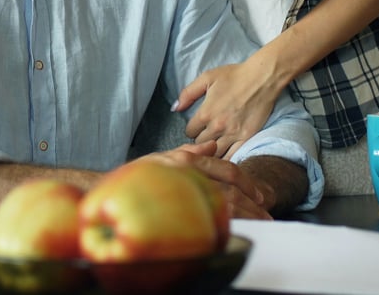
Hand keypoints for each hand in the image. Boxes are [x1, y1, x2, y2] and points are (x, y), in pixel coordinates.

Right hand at [142, 142, 272, 219]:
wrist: (111, 194)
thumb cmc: (137, 177)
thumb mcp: (163, 157)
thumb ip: (191, 152)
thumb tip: (212, 145)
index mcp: (187, 161)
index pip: (226, 169)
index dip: (246, 182)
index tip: (259, 195)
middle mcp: (187, 175)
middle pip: (229, 190)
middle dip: (252, 204)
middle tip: (268, 214)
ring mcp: (182, 194)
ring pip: (224, 207)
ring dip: (247, 217)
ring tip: (260, 225)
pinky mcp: (178, 215)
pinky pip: (210, 222)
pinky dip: (229, 227)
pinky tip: (239, 232)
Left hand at [174, 55, 281, 158]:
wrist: (261, 79)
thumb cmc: (234, 76)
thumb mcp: (206, 78)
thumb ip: (188, 93)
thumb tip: (175, 108)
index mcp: (206, 113)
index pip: (189, 131)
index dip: (192, 129)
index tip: (197, 126)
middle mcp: (218, 127)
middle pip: (200, 144)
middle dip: (201, 140)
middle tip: (205, 135)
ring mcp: (233, 134)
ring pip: (215, 153)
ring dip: (213, 149)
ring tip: (215, 144)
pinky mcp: (248, 138)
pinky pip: (233, 156)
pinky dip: (227, 157)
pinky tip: (225, 153)